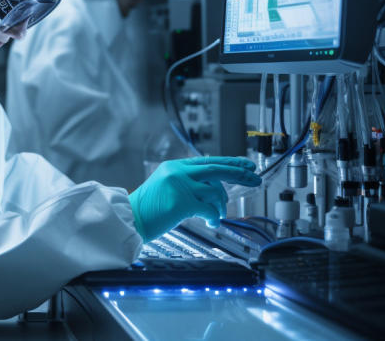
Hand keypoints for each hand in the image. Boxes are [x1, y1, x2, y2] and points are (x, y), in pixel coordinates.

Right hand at [128, 156, 260, 240]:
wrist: (130, 219)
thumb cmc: (148, 209)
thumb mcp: (167, 188)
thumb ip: (187, 184)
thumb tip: (214, 190)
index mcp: (174, 166)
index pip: (208, 161)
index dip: (230, 163)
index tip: (246, 165)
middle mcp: (178, 171)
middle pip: (216, 169)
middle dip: (239, 174)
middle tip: (255, 179)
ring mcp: (179, 185)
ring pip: (214, 192)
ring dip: (221, 206)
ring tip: (217, 216)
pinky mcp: (182, 201)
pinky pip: (209, 209)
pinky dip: (214, 217)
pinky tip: (212, 223)